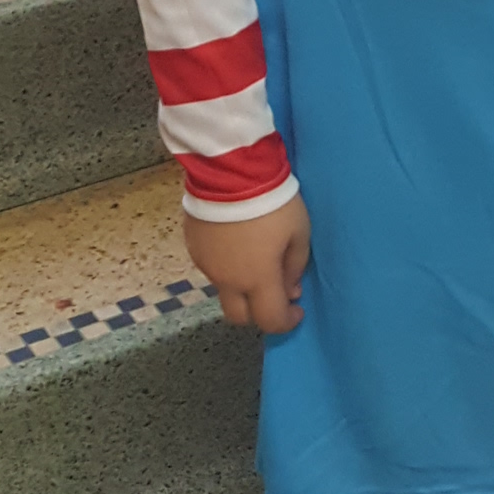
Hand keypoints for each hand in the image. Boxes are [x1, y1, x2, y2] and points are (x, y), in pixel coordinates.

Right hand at [184, 197, 311, 332]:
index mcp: (257, 279)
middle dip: (258, 313)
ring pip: (224, 291)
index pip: (270, 320)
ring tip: (255, 259)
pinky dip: (227, 266)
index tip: (297, 310)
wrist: (232, 172)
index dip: (287, 322)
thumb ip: (295, 266)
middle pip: (239, 317)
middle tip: (273, 292)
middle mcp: (228, 280)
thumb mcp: (299, 232)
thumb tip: (290, 290)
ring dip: (242, 287)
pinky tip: (236, 244)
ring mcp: (207, 265)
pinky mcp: (194, 247)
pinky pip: (212, 268)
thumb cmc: (273, 202)